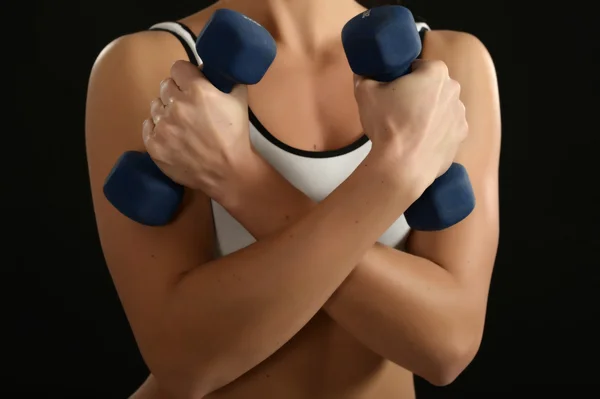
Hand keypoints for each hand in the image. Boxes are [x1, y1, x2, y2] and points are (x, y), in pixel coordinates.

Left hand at [143, 60, 251, 200]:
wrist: (228, 172)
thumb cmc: (235, 136)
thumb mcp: (240, 100)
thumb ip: (227, 78)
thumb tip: (216, 66)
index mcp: (197, 91)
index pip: (178, 68)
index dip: (186, 75)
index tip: (191, 83)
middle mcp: (176, 105)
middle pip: (165, 85)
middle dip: (176, 92)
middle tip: (189, 107)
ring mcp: (163, 126)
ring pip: (156, 106)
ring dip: (166, 111)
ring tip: (182, 124)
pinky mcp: (154, 145)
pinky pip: (148, 126)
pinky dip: (158, 129)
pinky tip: (172, 136)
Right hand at [353, 60, 467, 188]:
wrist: (402, 167)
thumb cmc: (386, 125)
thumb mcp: (364, 93)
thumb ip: (363, 76)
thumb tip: (362, 72)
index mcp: (436, 72)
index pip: (417, 66)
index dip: (402, 77)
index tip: (391, 91)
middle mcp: (454, 90)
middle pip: (432, 87)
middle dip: (418, 94)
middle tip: (398, 110)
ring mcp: (460, 115)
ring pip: (440, 108)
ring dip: (428, 113)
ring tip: (408, 129)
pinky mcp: (460, 138)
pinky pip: (445, 129)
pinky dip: (435, 133)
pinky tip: (419, 141)